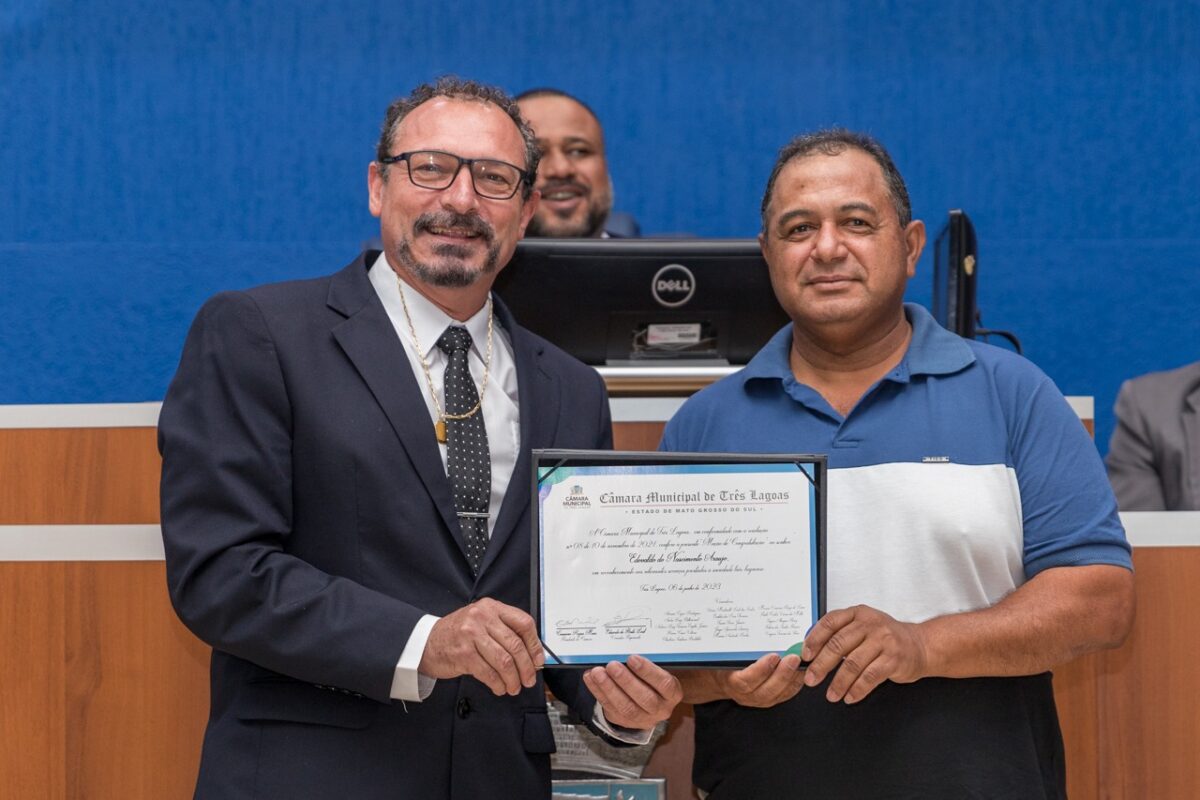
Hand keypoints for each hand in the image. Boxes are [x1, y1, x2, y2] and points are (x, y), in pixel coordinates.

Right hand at [419, 598, 542, 695]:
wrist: (425, 642)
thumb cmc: (457, 634)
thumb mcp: (481, 622)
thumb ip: (504, 631)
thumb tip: (531, 654)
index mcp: (491, 607)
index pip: (523, 623)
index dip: (535, 644)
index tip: (538, 660)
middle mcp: (482, 617)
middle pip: (515, 645)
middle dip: (527, 667)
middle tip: (529, 679)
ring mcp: (471, 635)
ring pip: (504, 661)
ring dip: (513, 679)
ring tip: (514, 687)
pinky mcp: (463, 654)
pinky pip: (489, 673)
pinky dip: (498, 684)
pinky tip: (499, 687)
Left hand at [583, 654, 682, 728]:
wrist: (652, 702)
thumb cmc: (653, 680)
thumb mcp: (659, 671)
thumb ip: (646, 664)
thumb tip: (624, 651)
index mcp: (672, 693)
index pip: (664, 684)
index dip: (648, 671)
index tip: (632, 658)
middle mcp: (660, 709)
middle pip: (644, 698)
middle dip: (625, 681)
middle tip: (612, 665)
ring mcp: (643, 718)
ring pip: (626, 707)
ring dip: (609, 688)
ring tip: (597, 672)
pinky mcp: (624, 722)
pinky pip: (610, 708)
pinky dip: (598, 692)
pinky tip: (591, 678)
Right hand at [677, 652, 803, 706]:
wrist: (722, 677)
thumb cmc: (724, 659)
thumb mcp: (725, 651)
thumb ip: (735, 645)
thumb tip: (750, 624)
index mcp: (730, 681)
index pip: (746, 681)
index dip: (760, 670)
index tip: (773, 656)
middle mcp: (745, 695)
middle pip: (766, 691)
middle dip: (782, 674)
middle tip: (794, 657)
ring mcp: (759, 700)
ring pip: (778, 694)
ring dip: (792, 678)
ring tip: (801, 662)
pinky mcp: (771, 700)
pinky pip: (786, 694)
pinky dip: (795, 682)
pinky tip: (802, 670)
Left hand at [801, 605, 926, 702]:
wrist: (920, 645)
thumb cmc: (886, 638)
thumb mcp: (863, 627)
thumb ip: (840, 634)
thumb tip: (811, 650)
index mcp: (858, 613)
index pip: (830, 622)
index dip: (814, 639)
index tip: (805, 655)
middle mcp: (870, 624)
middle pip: (838, 645)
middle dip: (821, 665)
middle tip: (811, 679)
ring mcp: (883, 641)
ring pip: (853, 664)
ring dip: (839, 682)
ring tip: (831, 694)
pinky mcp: (893, 659)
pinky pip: (870, 677)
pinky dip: (857, 689)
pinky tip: (850, 697)